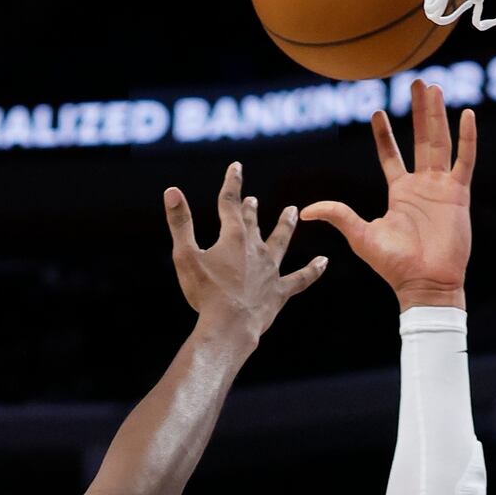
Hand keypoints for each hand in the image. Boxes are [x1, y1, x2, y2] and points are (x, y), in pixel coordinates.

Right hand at [166, 161, 326, 338]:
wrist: (230, 326)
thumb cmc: (205, 293)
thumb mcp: (185, 256)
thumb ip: (180, 223)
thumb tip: (171, 191)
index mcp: (233, 237)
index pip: (230, 203)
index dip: (232, 183)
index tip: (237, 167)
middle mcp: (255, 249)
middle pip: (253, 223)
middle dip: (251, 210)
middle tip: (253, 200)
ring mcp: (271, 270)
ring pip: (281, 241)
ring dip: (286, 226)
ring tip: (293, 212)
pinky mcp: (279, 291)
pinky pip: (301, 278)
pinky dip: (313, 270)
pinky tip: (323, 262)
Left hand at [301, 81, 474, 308]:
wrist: (424, 283)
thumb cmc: (394, 265)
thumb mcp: (360, 236)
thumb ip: (338, 215)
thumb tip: (305, 210)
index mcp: (400, 193)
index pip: (390, 155)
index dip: (384, 134)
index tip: (377, 111)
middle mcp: (422, 186)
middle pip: (420, 139)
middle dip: (418, 111)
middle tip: (417, 82)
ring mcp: (441, 188)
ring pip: (440, 142)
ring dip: (436, 115)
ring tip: (434, 88)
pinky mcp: (459, 194)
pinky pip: (465, 160)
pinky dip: (467, 137)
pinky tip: (467, 114)